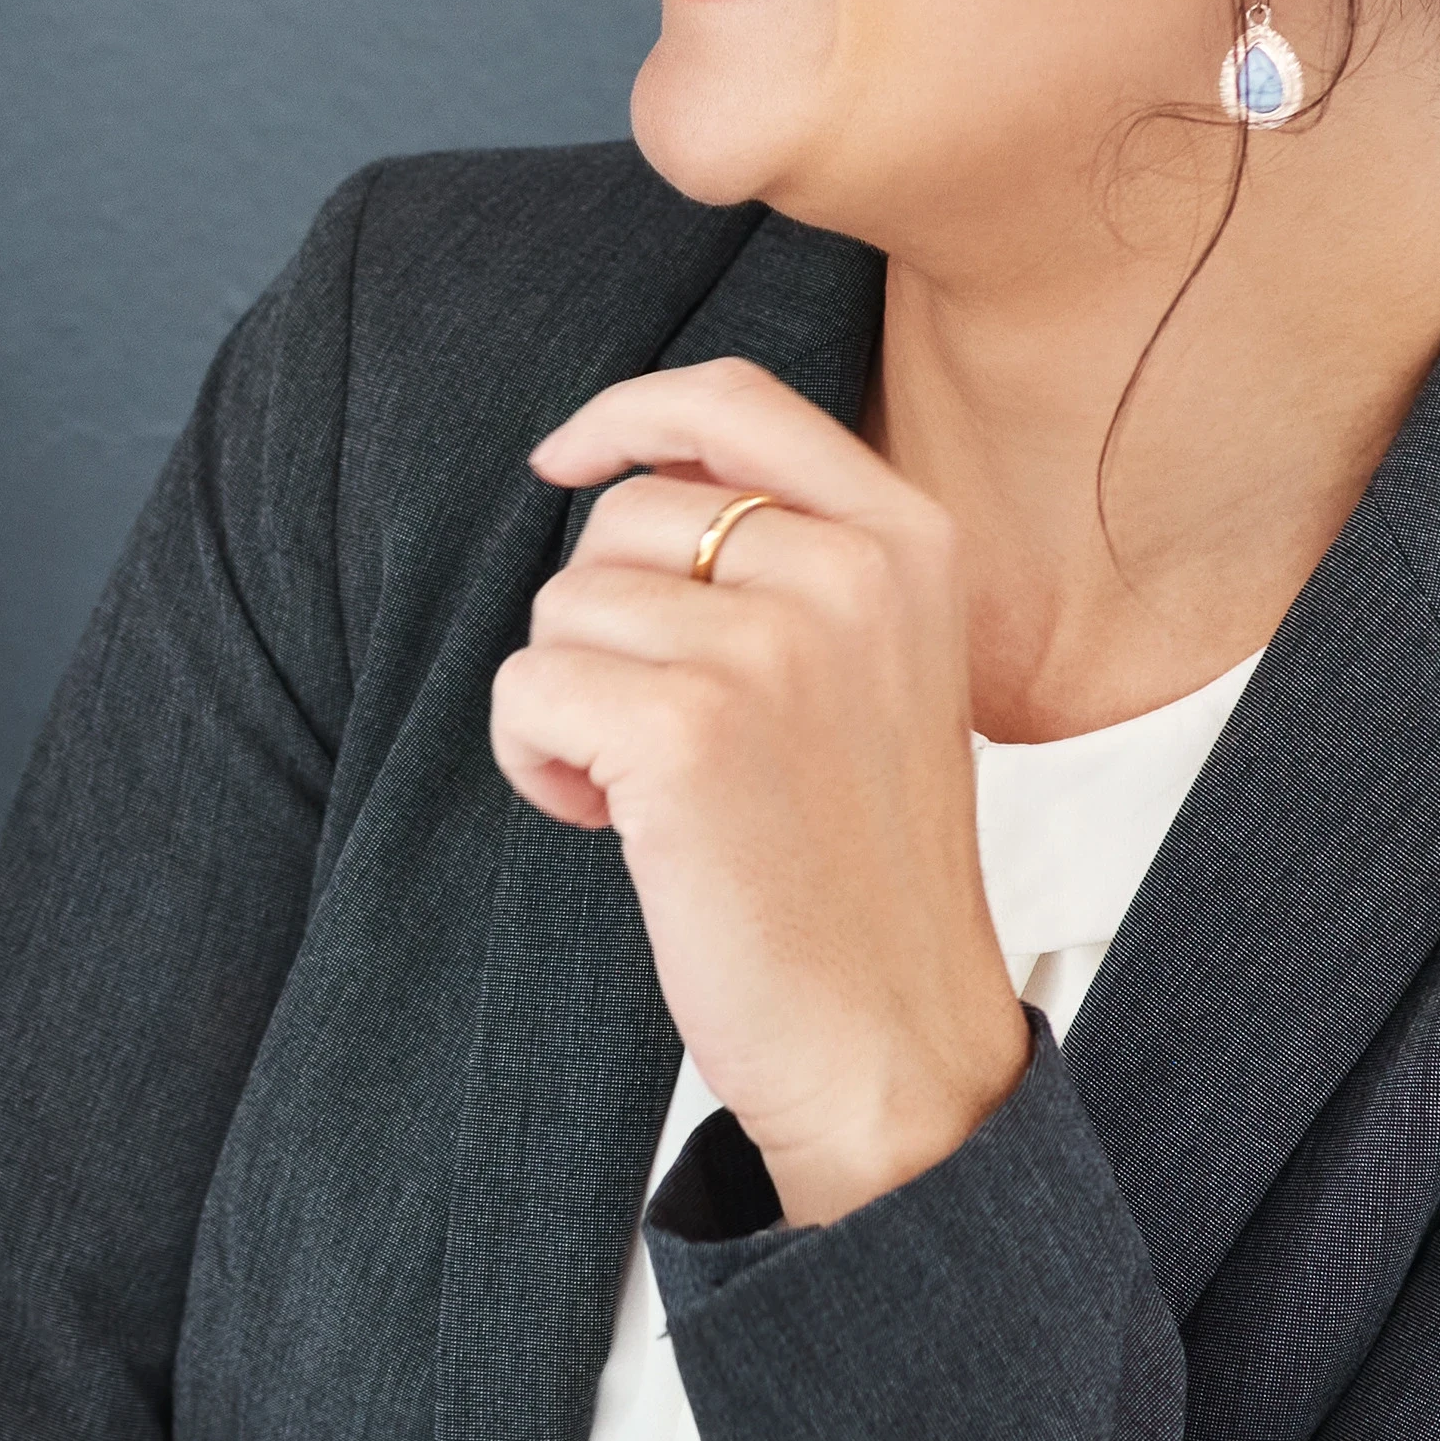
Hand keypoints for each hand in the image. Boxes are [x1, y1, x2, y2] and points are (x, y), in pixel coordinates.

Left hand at [491, 357, 1027, 1227]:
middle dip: (604, 625)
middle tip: (666, 738)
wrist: (892, 1039)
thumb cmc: (855, 861)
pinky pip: (527, 689)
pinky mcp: (686, 730)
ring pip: (564, 608)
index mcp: (912, 541)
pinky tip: (611, 824)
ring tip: (653, 793)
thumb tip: (627, 471)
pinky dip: (536, 760)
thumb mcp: (873, 668)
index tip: (563, 462)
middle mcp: (852, 573)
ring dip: (571, 703)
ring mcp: (773, 646)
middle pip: (624, 517)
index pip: (735, 401)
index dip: (627, 416)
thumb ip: (790, 555)